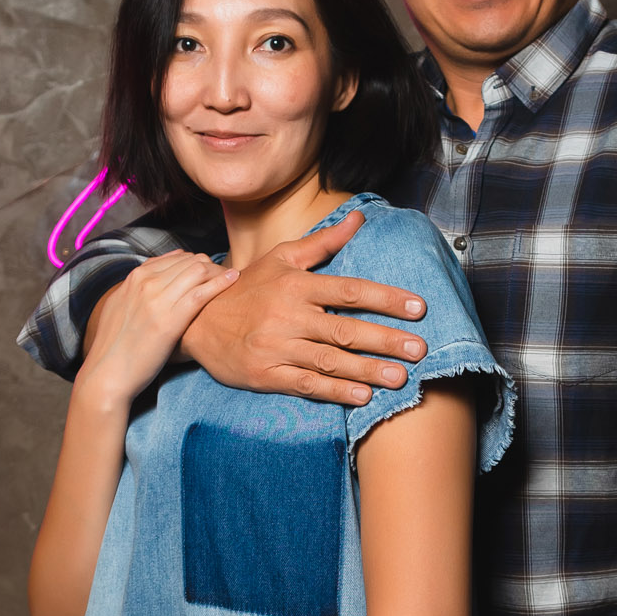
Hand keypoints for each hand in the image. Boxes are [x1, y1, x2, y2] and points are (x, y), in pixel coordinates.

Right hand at [76, 251, 235, 408]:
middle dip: (210, 266)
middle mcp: (145, 282)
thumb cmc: (116, 347)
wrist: (107, 373)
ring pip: (198, 270)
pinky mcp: (170, 319)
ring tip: (230, 280)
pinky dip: (221, 283)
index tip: (208, 274)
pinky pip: (202, 292)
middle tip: (224, 278)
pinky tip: (233, 281)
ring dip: (217, 272)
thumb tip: (155, 282)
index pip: (175, 258)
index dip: (196, 263)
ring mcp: (157, 298)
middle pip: (189, 260)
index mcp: (134, 277)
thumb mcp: (120, 308)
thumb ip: (137, 291)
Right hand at [176, 208, 429, 406]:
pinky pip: (305, 385)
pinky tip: (362, 396)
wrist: (196, 323)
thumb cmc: (246, 289)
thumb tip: (360, 219)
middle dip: (385, 340)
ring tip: (401, 378)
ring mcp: (276, 347)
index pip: (348, 290)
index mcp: (295, 285)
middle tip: (419, 349)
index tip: (418, 308)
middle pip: (345, 329)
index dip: (385, 299)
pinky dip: (335, 391)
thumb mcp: (281, 257)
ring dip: (367, 370)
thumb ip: (323, 242)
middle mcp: (288, 316)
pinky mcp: (265, 375)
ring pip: (329, 360)